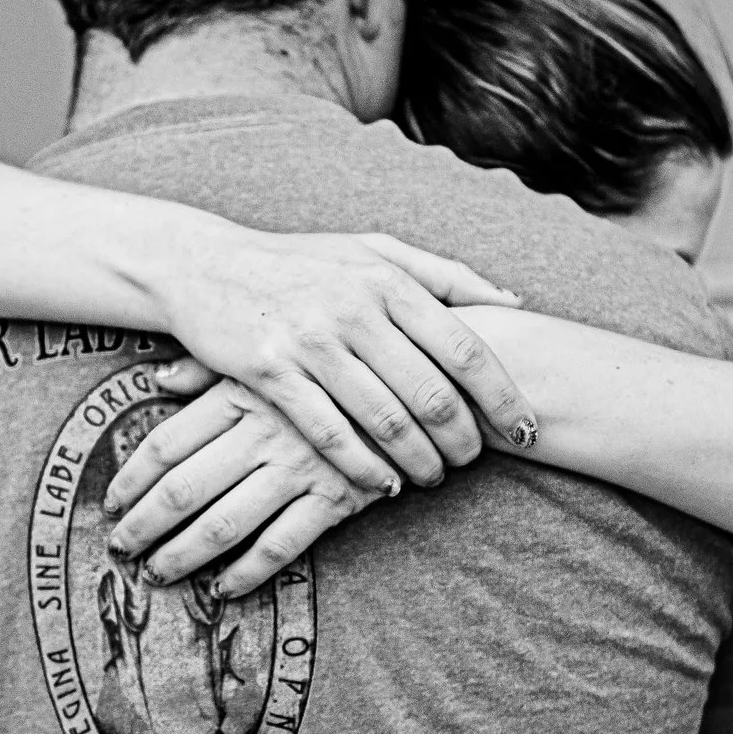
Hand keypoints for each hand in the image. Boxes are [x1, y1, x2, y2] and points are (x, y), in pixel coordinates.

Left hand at [102, 367, 389, 596]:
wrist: (424, 369)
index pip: (167, 443)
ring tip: (157, 574)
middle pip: (185, 489)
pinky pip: (284, 544)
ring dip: (184, 554)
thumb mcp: (276, 348)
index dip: (131, 478)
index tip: (109, 503)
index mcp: (241, 391)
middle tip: (118, 550)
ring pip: (226, 522)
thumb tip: (157, 379)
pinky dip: (249, 572)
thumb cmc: (340, 356)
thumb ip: (211, 367)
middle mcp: (263, 431)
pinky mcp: (338, 495)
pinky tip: (224, 590)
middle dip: (144, 525)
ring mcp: (301, 466)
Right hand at [155, 230, 538, 488]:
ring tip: (431, 477)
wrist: (206, 265)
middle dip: (463, 439)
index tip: (527, 430)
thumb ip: (443, 274)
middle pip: (432, 393)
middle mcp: (355, 308)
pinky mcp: (270, 372)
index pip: (466, 349)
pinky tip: (381, 483)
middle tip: (473, 461)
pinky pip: (329, 434)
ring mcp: (311, 341)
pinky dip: (362, 467)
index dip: (504, 397)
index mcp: (388, 278)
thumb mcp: (372, 250)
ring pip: (385, 420)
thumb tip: (514, 302)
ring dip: (418, 460)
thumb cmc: (300, 262)